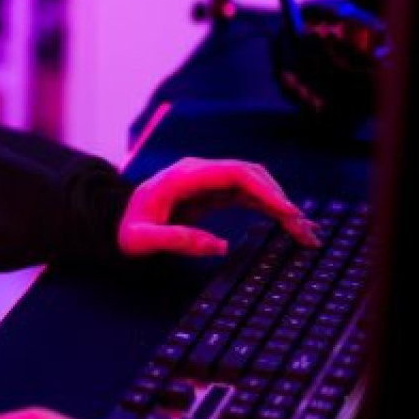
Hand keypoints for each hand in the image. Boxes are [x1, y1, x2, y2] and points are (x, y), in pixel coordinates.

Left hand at [117, 156, 319, 257]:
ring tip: (303, 230)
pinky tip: (287, 223)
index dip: (265, 190)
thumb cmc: (126, 231)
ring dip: (280, 204)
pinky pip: (248, 195)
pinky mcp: (212, 192)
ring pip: (254, 184)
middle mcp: (200, 172)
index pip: (235, 173)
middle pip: (251, 175)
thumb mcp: (140, 241)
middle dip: (280, 199)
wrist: (114, 221)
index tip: (288, 212)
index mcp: (183, 177)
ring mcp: (208, 180)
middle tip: (304, 229)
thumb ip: (174, 240)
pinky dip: (269, 207)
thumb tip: (218, 246)